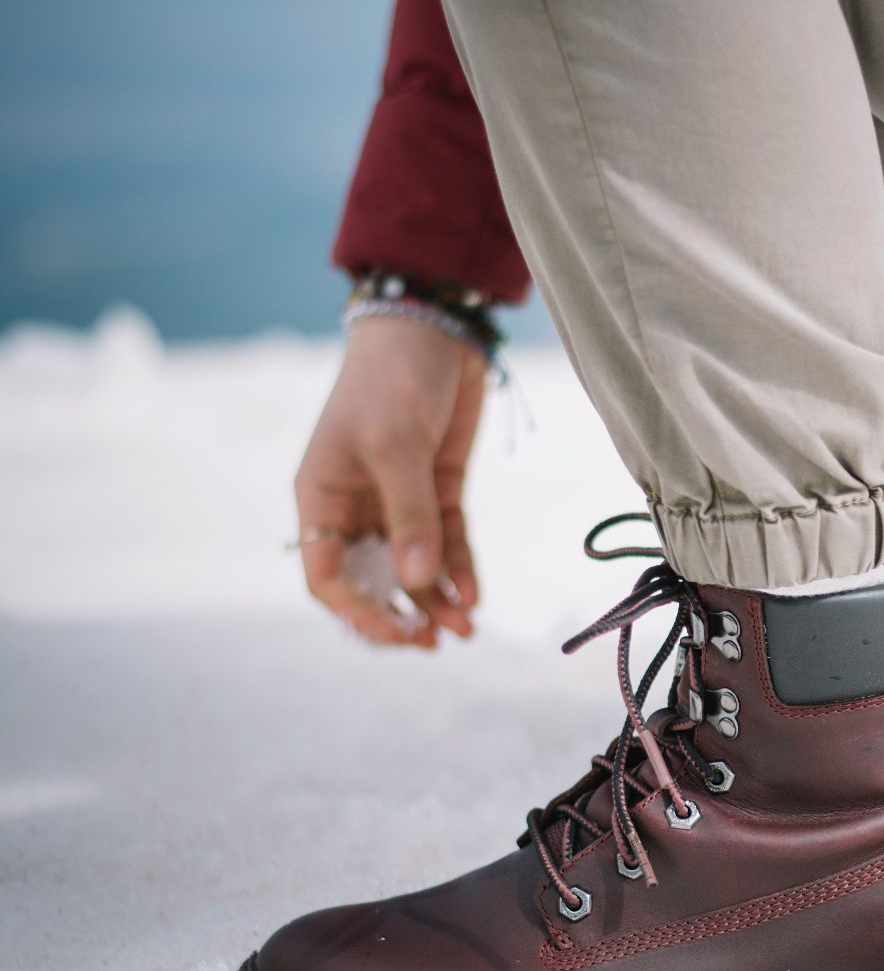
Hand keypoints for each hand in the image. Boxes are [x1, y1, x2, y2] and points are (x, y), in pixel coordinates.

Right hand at [295, 315, 486, 646]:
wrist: (434, 329)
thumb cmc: (391, 379)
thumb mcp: (395, 446)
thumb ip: (411, 514)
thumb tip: (418, 581)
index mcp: (322, 497)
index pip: (326, 574)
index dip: (358, 610)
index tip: (396, 631)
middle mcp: (357, 507)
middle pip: (373, 579)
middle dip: (402, 613)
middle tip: (436, 642)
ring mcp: (400, 500)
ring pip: (415, 566)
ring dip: (437, 599)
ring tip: (465, 629)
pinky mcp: (441, 489)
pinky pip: (448, 542)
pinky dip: (460, 570)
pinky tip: (474, 595)